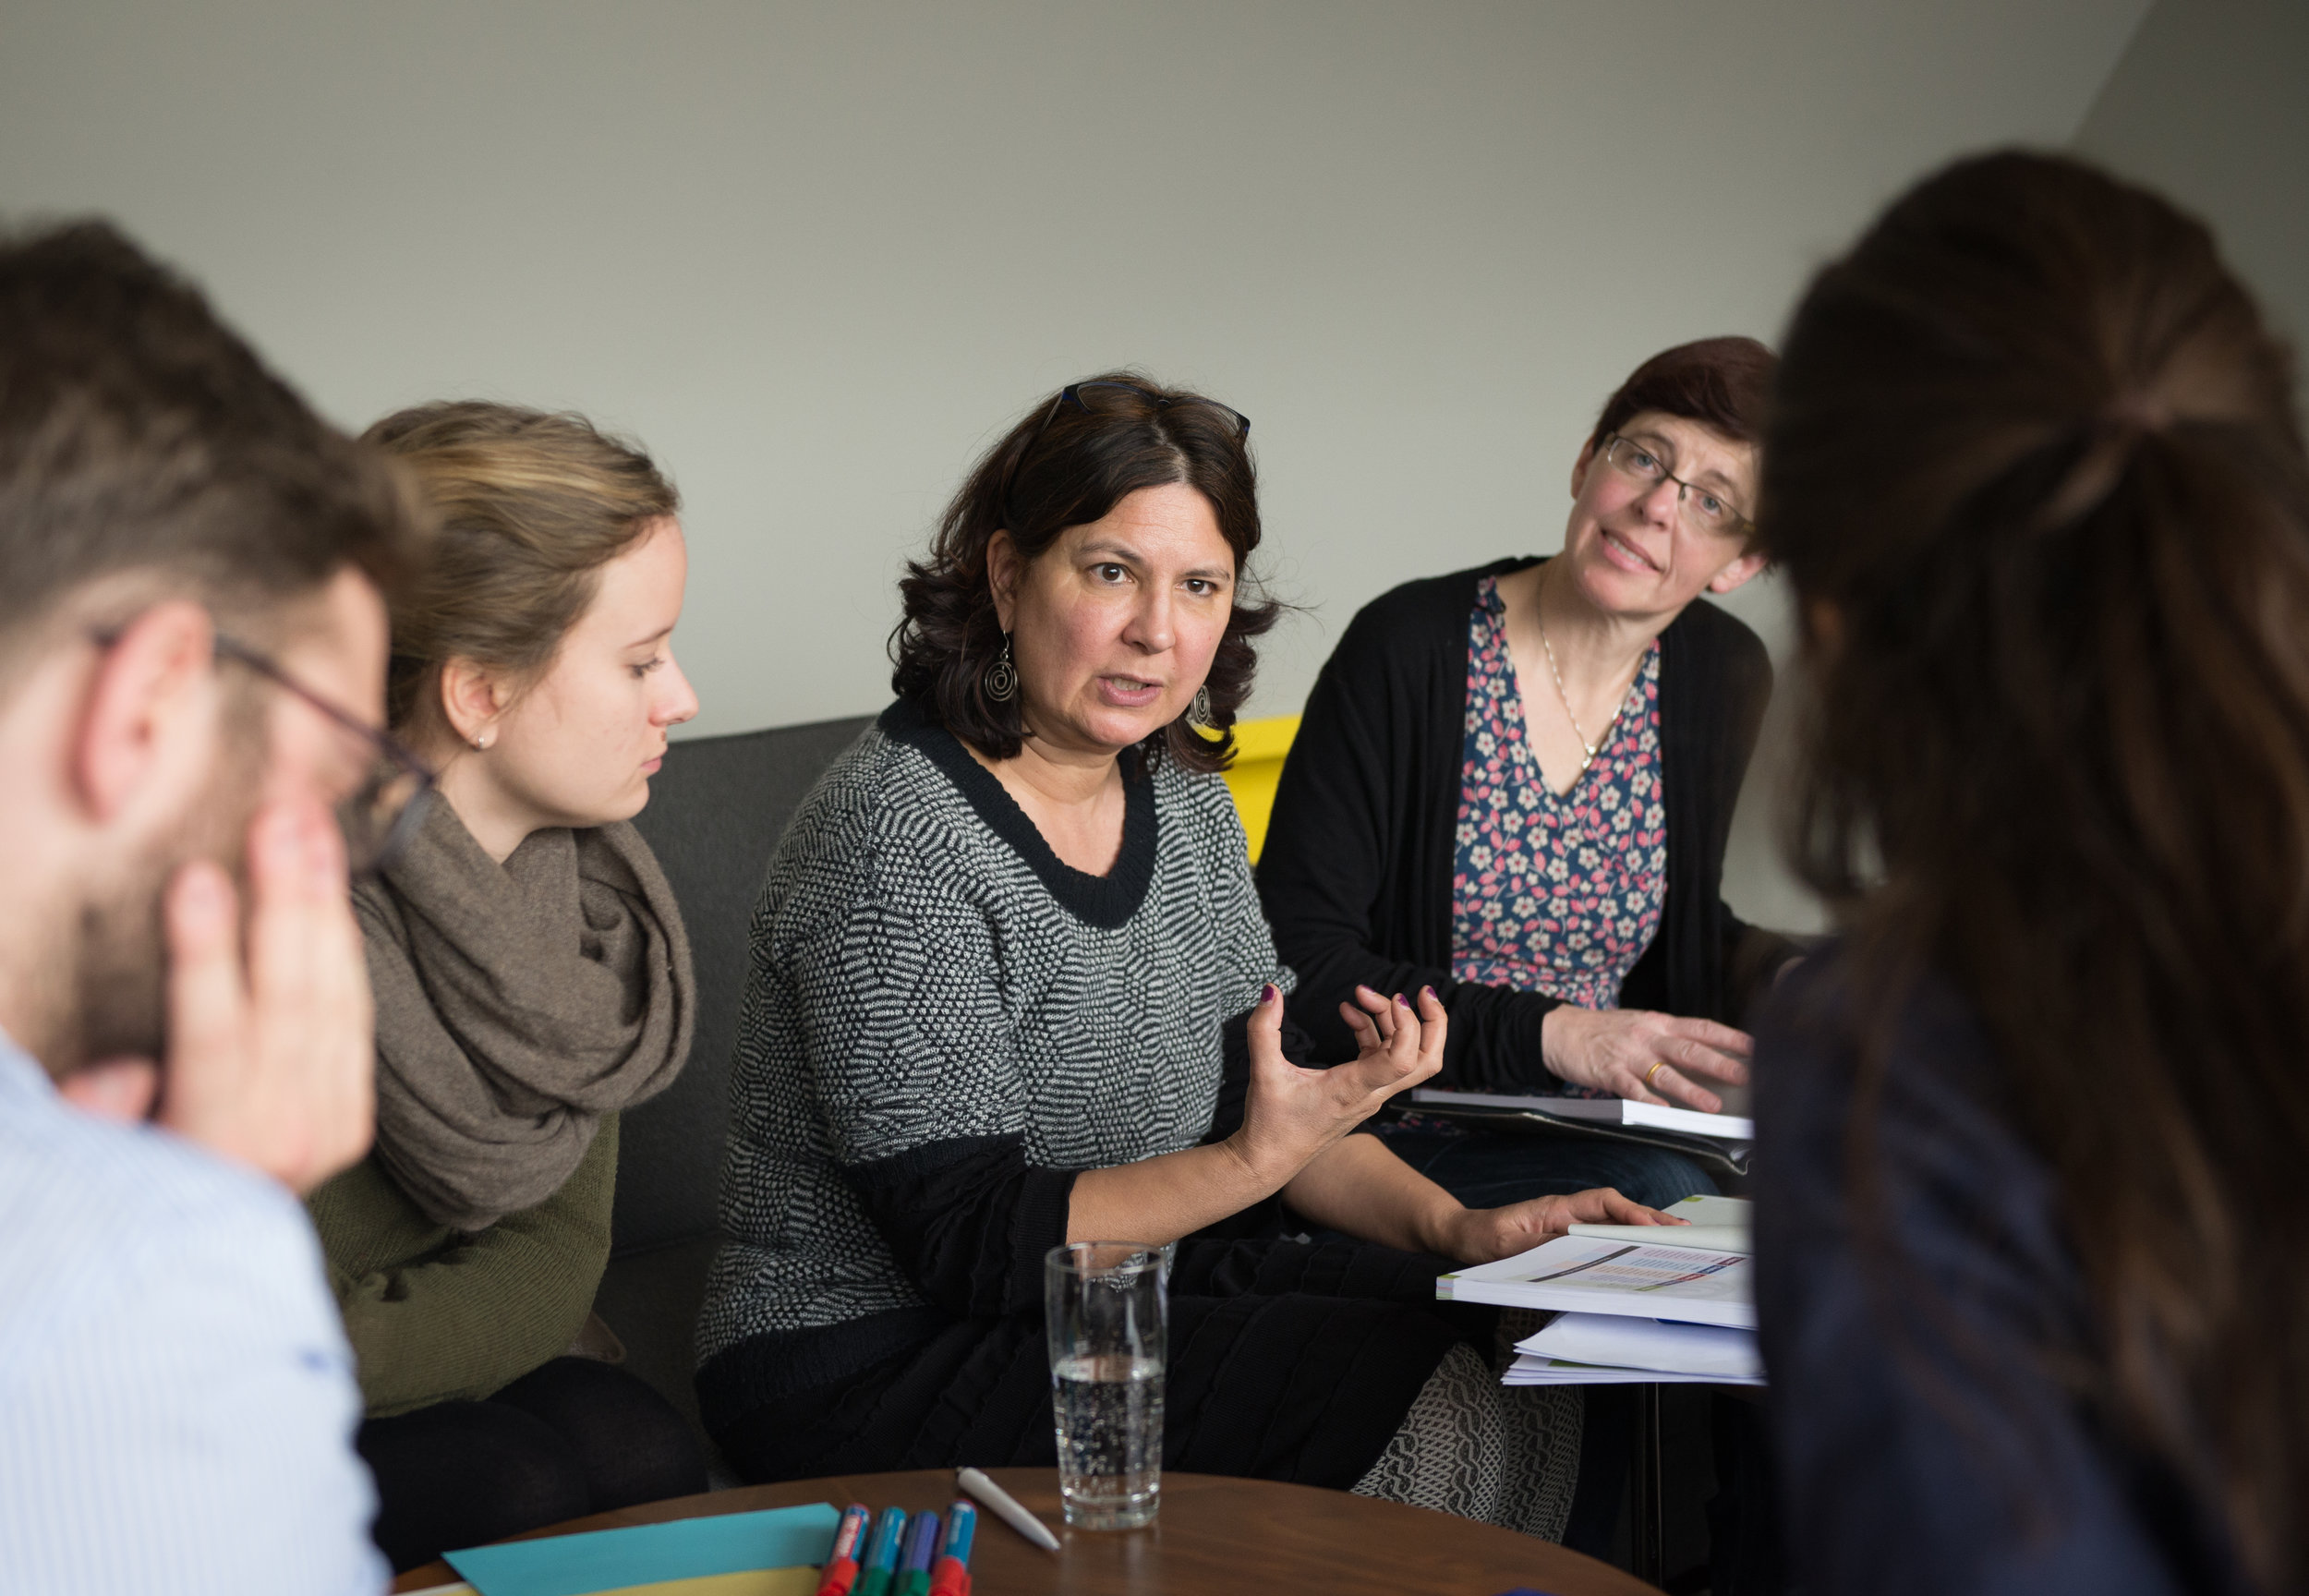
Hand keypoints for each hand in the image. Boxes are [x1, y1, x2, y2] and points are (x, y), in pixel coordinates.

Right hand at [63, 801, 375, 1193]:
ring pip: (332, 994)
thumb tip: (127, 1074)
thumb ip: (97, 1115)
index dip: (207, 952)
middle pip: (289, 997)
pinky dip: (343, 943)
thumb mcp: (93, 1159)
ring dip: (322, 901)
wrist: (200, 1258)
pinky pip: (354, 1011)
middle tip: (280, 816)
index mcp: (209, 1144)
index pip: (213, 1034)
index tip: (197, 876)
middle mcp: (282, 1135)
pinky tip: (331, 882)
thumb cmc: (131, 1183)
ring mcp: (327, 1125)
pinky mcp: (352, 1116)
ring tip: (309, 825)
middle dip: (284, 896)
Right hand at [1229, 983, 1445, 1186]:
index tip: (1391, 999)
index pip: (1404, 1060)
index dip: (1407, 1025)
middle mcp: (1371, 1093)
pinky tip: (1350, 1013)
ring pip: (1409, 1057)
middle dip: (1433, 1023)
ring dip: (1396, 1022)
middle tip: (1420, 991)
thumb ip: (1264, 1030)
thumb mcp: (1263, 1073)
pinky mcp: (1362, 1093)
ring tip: (1362, 995)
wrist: (1271, 1161)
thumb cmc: (1270, 1124)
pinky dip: (1374, 1032)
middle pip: (1428, 1062)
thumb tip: (1270, 991)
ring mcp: (1370, 1095)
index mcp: (1353, 1089)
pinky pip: (1383, 1058)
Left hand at [1436, 1186, 1683, 1265]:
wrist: (1463, 1235)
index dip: (1629, 1212)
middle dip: (1649, 1219)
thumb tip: (1576, 1247)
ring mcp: (1567, 1224)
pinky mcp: (1565, 1237)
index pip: (1601, 1202)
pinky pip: (1600, 1236)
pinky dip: (1623, 1241)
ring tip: (1673, 1240)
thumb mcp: (1508, 1244)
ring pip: (1612, 1223)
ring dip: (1641, 1230)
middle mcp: (1567, 1212)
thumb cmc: (1482, 1237)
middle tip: (1682, 1232)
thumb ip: (1542, 1244)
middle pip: (1615, 1210)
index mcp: (1556, 1208)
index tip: (1651, 1226)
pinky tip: (1640, 1250)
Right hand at [1540, 1005, 1749, 1110]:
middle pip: (1689, 1050)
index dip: (1730, 1037)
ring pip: (1664, 1072)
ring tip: (1712, 1105)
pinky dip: (1647, 1100)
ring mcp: (1628, 1054)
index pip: (1702, 1028)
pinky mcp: (1608, 1071)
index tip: (1755, 1047)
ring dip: (1690, 1090)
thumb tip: (1706, 1055)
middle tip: (1744, 1077)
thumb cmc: (1604, 1030)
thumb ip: (1669, 1037)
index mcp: (1659, 1023)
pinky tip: (1661, 1111)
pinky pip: (1631, 1088)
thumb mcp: (1641, 1023)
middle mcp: (1648, 1036)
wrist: (1561, 1029)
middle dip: (1719, 1064)